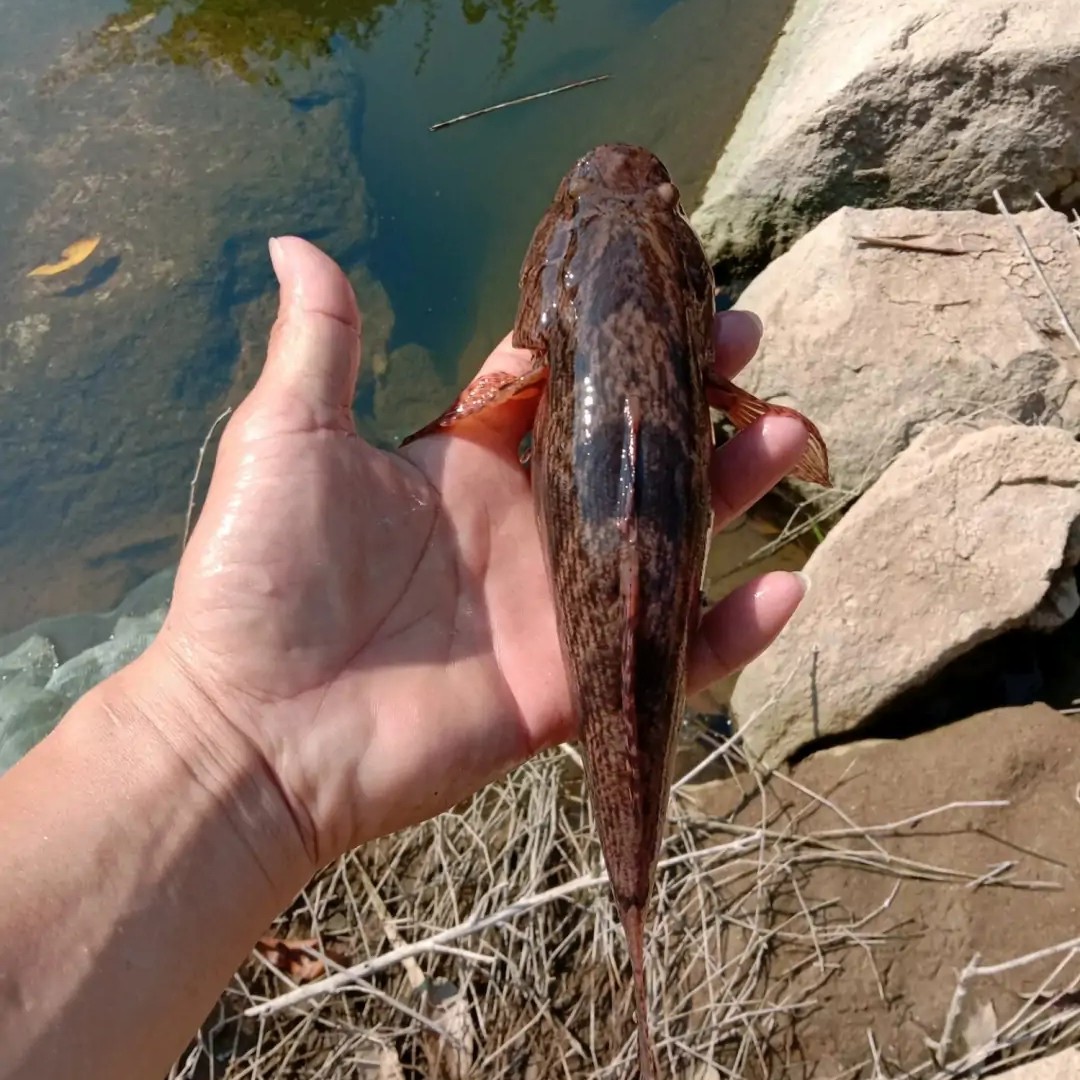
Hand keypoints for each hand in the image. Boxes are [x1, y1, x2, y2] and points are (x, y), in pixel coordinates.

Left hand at [144, 237, 809, 873]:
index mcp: (467, 463)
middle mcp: (523, 525)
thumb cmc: (259, 577)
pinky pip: (669, 653)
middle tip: (748, 343)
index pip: (560, 385)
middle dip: (692, 397)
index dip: (613, 338)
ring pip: (666, 537)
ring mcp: (555, 604)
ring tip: (787, 433)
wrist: (256, 728)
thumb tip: (295, 241)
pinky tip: (788, 586)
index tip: (669, 287)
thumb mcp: (286, 440)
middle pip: (630, 450)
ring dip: (733, 490)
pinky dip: (731, 630)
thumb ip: (320, 344)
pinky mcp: (573, 682)